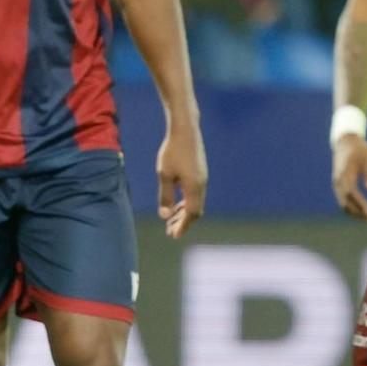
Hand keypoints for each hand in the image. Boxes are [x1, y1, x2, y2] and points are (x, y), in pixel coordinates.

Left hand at [156, 121, 207, 238]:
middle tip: (169, 231)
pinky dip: (186, 202)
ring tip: (170, 220)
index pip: (191, 214)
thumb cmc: (172, 151)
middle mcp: (202, 185)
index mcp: (194, 187)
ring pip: (196, 202)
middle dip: (183, 222)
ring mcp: (202, 178)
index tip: (173, 235)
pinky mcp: (200, 173)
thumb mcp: (164, 174)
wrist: (185, 130)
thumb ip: (165, 196)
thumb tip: (165, 216)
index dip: (182, 226)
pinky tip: (176, 203)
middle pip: (195, 211)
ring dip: (184, 212)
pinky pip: (195, 194)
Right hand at [332, 133, 366, 222]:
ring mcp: (336, 184)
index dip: (362, 207)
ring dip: (356, 213)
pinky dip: (352, 208)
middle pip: (346, 203)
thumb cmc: (360, 149)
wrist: (345, 142)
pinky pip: (343, 200)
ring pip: (343, 204)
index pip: (353, 195)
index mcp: (345, 174)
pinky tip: (363, 211)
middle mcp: (338, 182)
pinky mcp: (338, 185)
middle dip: (360, 213)